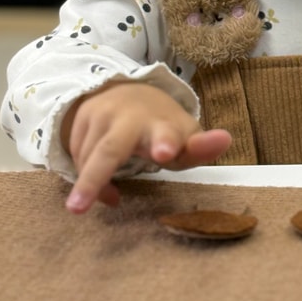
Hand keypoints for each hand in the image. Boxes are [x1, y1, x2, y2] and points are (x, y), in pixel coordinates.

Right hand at [61, 82, 231, 213]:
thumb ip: (202, 148)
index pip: (166, 133)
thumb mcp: (184, 138)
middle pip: (109, 151)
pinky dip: (82, 174)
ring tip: (93, 202)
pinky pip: (75, 155)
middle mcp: (129, 118)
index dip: (167, 143)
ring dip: (89, 185)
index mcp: (162, 125)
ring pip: (87, 160)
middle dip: (96, 178)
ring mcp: (101, 115)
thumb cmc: (162, 127)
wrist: (129, 92)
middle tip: (78, 208)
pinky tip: (93, 181)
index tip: (165, 153)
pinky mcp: (80, 117)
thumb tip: (226, 140)